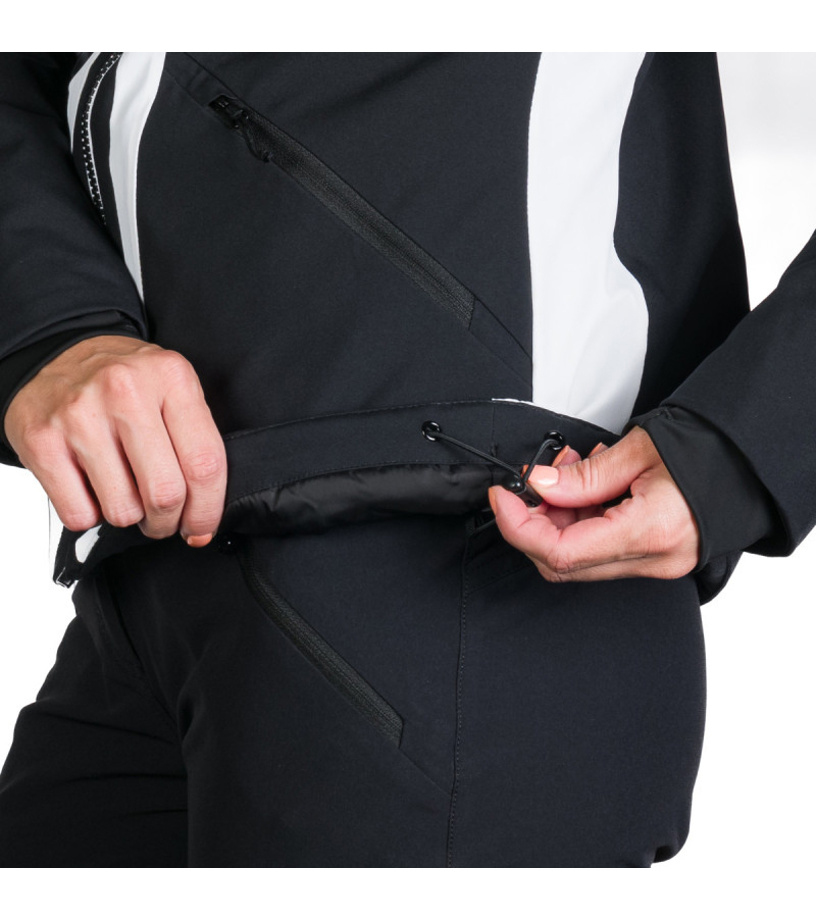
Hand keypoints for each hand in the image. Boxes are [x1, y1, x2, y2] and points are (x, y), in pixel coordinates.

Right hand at [4, 335, 226, 545]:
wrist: (58, 353)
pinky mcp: (42, 440)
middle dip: (168, 522)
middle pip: (165, 493)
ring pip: (123, 510)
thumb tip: (204, 514)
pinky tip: (92, 488)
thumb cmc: (124, 381)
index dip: (208, 510)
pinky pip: (79, 514)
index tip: (201, 527)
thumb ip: (196, 439)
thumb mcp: (173, 388)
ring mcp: (80, 416)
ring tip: (126, 494)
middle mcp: (125, 391)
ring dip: (129, 517)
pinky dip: (89, 515)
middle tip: (164, 519)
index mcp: (171, 378)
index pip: (205, 463)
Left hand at [488, 426, 698, 581]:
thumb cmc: (707, 452)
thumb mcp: (638, 451)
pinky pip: (602, 550)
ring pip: (580, 558)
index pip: (561, 552)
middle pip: (564, 563)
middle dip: (536, 522)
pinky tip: (587, 487)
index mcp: (649, 531)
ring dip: (559, 518)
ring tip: (569, 472)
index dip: (519, 527)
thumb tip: (540, 486)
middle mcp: (653, 558)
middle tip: (533, 483)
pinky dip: (582, 521)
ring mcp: (656, 563)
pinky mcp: (655, 557)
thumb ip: (583, 476)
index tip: (503, 498)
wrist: (748, 462)